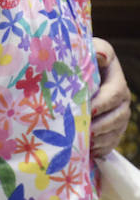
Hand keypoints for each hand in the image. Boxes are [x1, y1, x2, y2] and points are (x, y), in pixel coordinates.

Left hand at [91, 38, 131, 157]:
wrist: (77, 73)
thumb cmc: (80, 59)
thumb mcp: (89, 49)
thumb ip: (98, 51)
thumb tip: (102, 57)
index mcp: (116, 81)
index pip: (114, 95)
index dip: (101, 104)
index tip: (86, 110)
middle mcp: (122, 100)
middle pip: (117, 117)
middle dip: (100, 125)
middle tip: (82, 131)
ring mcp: (118, 116)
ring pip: (114, 132)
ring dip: (99, 139)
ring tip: (82, 142)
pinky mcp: (112, 130)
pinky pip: (110, 144)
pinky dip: (99, 149)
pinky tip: (86, 151)